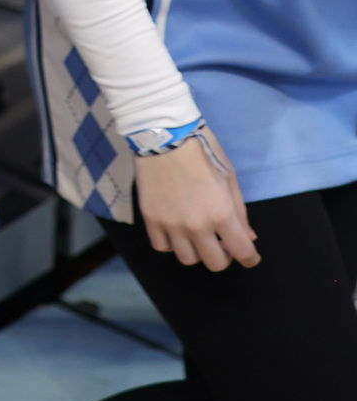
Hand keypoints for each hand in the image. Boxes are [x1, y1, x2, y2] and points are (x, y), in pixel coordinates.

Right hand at [135, 131, 258, 270]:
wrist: (164, 136)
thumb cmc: (202, 153)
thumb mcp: (229, 179)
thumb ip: (240, 212)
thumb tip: (248, 237)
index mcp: (221, 214)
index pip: (243, 252)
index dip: (250, 258)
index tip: (249, 256)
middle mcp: (197, 225)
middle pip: (215, 263)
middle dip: (224, 257)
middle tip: (222, 244)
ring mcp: (171, 223)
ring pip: (188, 259)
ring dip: (197, 251)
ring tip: (197, 237)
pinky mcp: (151, 218)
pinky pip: (162, 246)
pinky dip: (172, 243)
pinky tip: (175, 231)